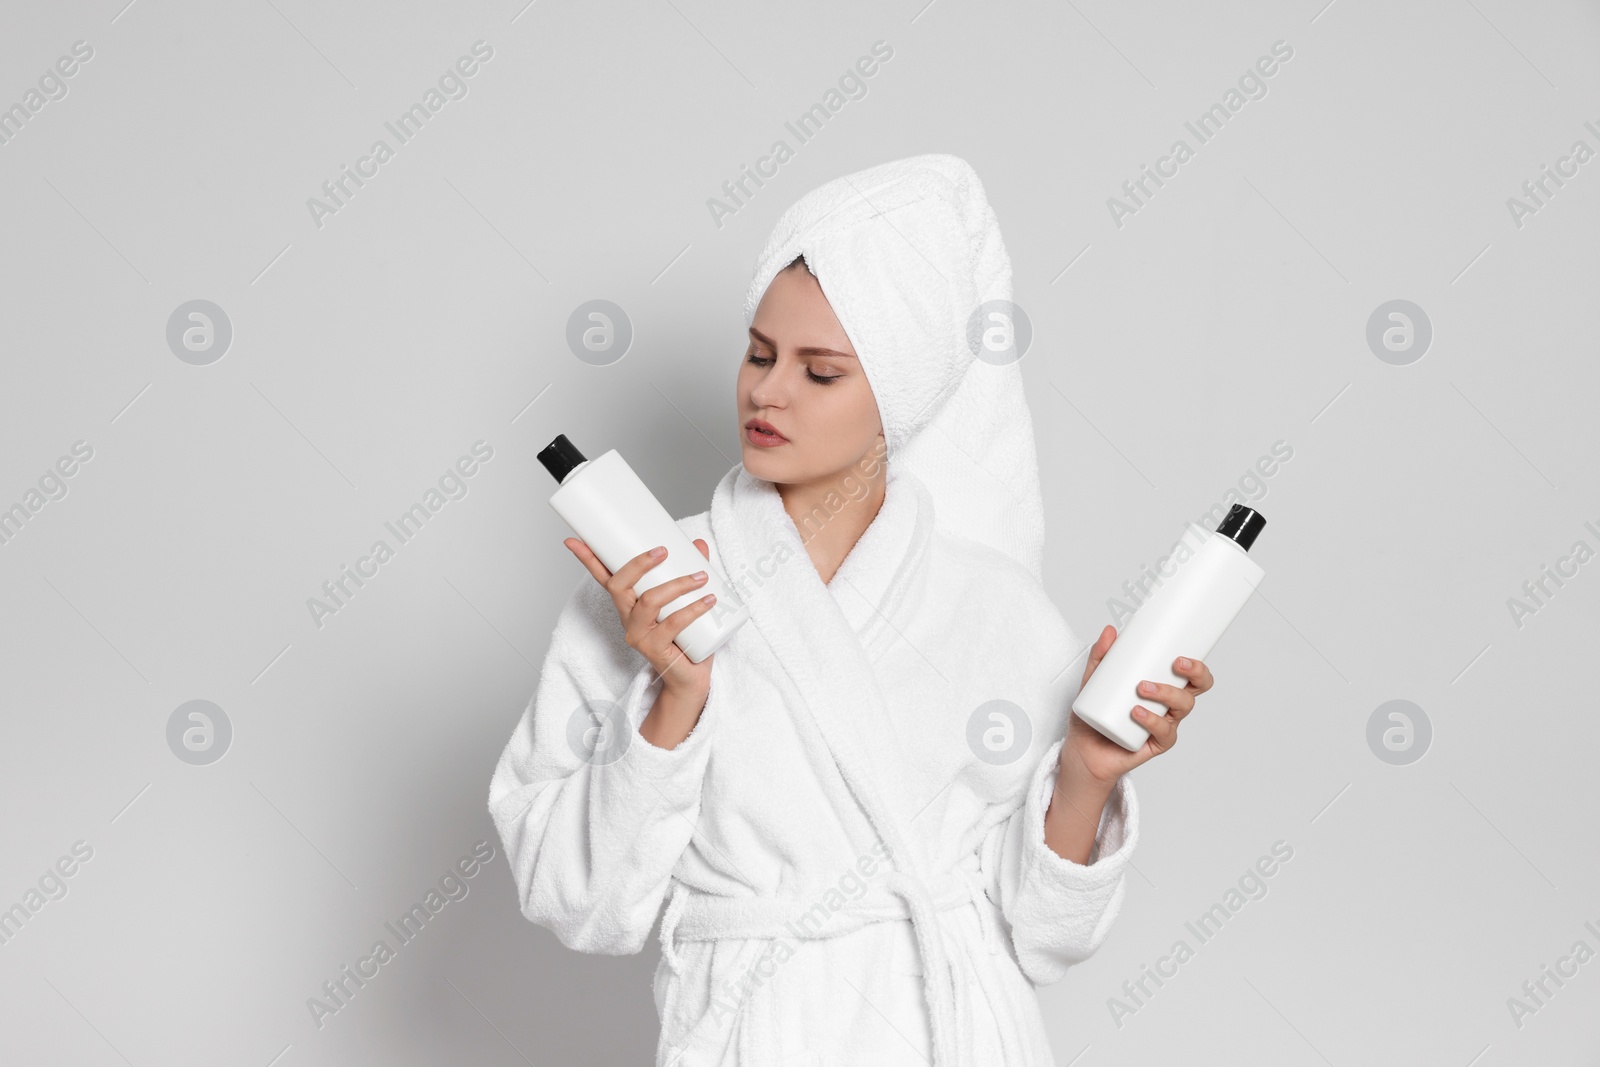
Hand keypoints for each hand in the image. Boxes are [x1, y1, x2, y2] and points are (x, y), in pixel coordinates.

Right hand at [564, 538, 716, 700]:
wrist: (690, 679)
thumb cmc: (686, 639)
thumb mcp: (687, 600)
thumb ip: (690, 571)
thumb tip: (698, 544)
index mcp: (630, 604)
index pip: (605, 578)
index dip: (588, 560)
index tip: (573, 540)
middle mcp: (628, 618)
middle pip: (619, 586)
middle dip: (638, 563)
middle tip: (663, 550)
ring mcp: (639, 635)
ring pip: (649, 602)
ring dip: (677, 585)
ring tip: (701, 576)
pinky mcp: (655, 649)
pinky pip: (672, 624)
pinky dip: (693, 609)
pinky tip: (709, 599)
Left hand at [1060, 624, 1214, 787]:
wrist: (1084, 750)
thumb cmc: (1095, 716)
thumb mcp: (1093, 681)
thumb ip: (1100, 656)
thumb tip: (1109, 631)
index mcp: (1162, 686)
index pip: (1190, 674)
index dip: (1197, 664)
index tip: (1181, 654)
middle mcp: (1168, 705)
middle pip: (1197, 688)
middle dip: (1195, 673)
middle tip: (1175, 664)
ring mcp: (1164, 724)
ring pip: (1183, 706)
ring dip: (1166, 693)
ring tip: (1141, 688)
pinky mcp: (1155, 743)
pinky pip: (1164, 731)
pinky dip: (1151, 720)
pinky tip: (1137, 713)